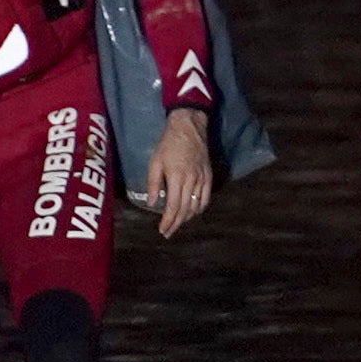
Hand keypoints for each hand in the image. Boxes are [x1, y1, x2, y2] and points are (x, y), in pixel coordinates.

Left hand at [145, 108, 212, 237]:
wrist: (189, 129)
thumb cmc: (168, 144)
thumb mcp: (155, 162)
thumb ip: (153, 183)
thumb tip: (152, 203)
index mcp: (176, 178)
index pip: (173, 206)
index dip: (168, 220)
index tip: (163, 230)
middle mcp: (191, 181)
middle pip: (185, 209)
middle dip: (176, 223)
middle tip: (169, 233)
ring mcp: (202, 179)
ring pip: (196, 205)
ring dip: (187, 217)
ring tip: (178, 224)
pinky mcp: (208, 176)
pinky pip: (206, 197)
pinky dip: (200, 208)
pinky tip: (193, 212)